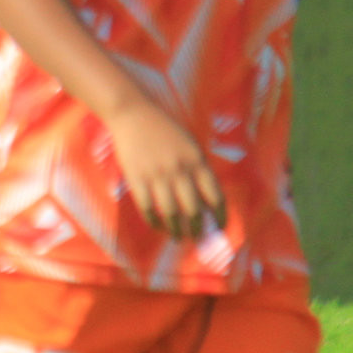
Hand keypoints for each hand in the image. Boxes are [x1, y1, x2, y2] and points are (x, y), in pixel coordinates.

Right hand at [104, 100, 224, 241]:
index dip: (220, 216)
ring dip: (177, 230)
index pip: (215, 196)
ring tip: (178, 237)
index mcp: (196, 161)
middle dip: (197, 229)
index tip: (220, 228)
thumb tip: (207, 201)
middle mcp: (179, 170)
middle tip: (197, 238)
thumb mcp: (190, 145)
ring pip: (171, 213)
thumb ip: (199, 169)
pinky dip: (154, 221)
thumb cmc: (164, 128)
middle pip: (193, 209)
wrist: (132, 114)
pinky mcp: (137, 178)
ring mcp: (157, 175)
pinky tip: (158, 226)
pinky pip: (148, 208)